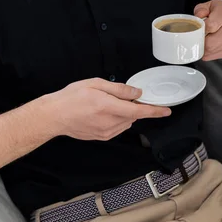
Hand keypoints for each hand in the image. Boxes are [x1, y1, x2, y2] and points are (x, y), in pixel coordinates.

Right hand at [43, 78, 171, 140]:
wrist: (55, 115)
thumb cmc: (72, 97)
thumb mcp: (95, 84)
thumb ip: (119, 89)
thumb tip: (136, 93)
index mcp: (108, 107)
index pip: (139, 111)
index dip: (155, 111)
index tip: (166, 110)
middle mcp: (109, 123)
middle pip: (133, 116)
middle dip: (134, 107)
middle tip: (122, 96)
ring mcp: (106, 132)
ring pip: (126, 122)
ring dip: (125, 113)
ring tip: (107, 103)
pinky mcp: (102, 137)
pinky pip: (118, 128)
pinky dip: (117, 119)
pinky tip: (103, 112)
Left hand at [194, 0, 221, 61]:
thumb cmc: (220, 12)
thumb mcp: (210, 5)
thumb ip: (201, 9)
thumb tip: (198, 17)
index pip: (210, 25)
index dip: (200, 29)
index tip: (197, 28)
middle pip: (211, 42)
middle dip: (200, 41)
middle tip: (196, 37)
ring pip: (212, 50)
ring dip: (202, 48)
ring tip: (201, 40)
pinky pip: (215, 55)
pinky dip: (207, 53)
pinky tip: (206, 46)